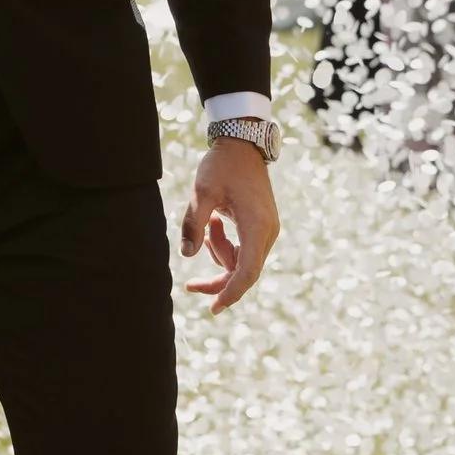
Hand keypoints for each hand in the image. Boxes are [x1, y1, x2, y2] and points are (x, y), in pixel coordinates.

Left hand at [180, 137, 278, 310]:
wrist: (242, 145)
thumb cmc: (222, 166)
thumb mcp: (202, 192)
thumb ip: (194, 223)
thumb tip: (186, 255)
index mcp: (256, 226)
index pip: (247, 272)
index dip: (231, 293)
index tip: (214, 308)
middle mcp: (267, 232)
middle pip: (245, 271)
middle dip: (219, 279)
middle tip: (190, 286)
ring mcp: (267, 229)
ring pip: (243, 261)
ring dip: (220, 254)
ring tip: (207, 224)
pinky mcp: (262, 226)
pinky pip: (244, 249)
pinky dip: (226, 245)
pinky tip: (214, 225)